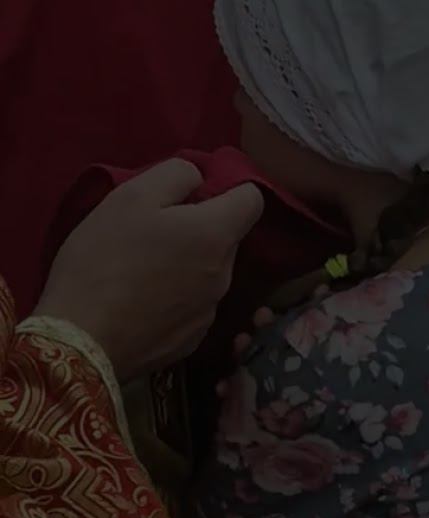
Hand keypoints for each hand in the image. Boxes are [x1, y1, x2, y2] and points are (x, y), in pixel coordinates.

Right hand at [34, 158, 263, 381]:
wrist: (82, 337)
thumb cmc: (104, 258)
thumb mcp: (132, 197)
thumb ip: (176, 175)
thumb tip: (200, 178)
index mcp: (216, 235)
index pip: (253, 199)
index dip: (230, 188)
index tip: (197, 190)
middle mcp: (226, 274)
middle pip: (228, 237)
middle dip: (202, 225)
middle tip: (156, 227)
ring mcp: (212, 310)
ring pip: (211, 271)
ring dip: (190, 261)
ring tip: (143, 264)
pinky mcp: (194, 338)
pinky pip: (195, 303)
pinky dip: (179, 295)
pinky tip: (143, 297)